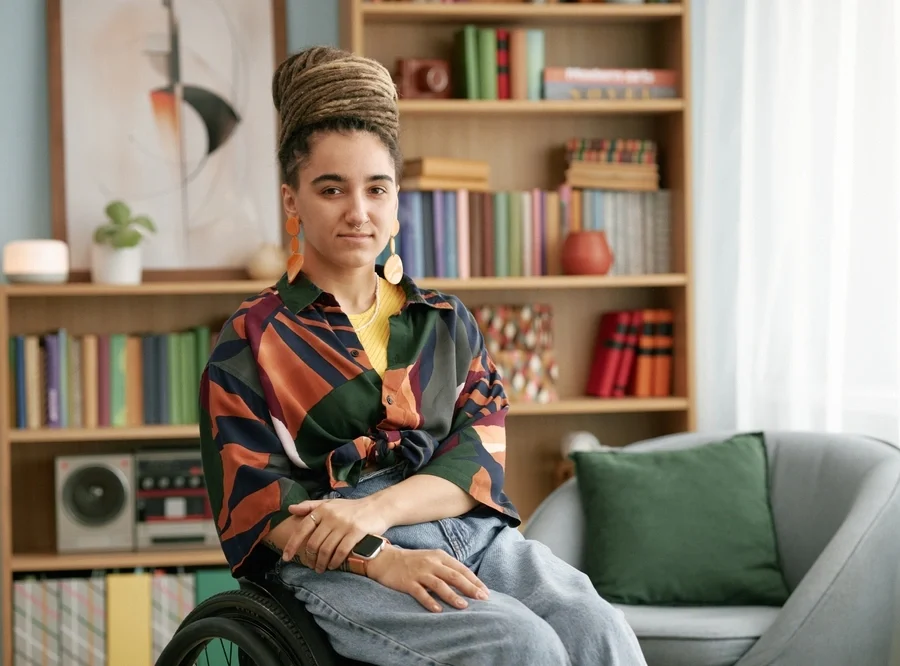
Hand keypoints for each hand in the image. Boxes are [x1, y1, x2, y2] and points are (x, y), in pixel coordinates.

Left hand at [284, 497, 388, 572]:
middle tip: (311, 565)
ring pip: (326, 549)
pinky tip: (334, 566)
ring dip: (321, 562)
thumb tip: (290, 509)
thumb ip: (309, 506)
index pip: (302, 528)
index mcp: (322, 509)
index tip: (286, 557)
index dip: (292, 544)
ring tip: (321, 568)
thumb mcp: (330, 504)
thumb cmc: (351, 508)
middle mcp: (331, 516)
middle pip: (314, 543)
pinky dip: (335, 561)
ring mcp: (344, 524)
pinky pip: (341, 551)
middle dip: (310, 558)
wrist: (378, 507)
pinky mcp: (356, 532)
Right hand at [367, 546, 490, 612]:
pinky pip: (420, 593)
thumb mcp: (432, 559)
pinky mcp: (407, 582)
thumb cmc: (413, 561)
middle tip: (482, 599)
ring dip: (452, 595)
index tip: (486, 592)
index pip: (461, 569)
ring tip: (464, 606)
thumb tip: (467, 583)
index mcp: (440, 556)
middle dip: (470, 587)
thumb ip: (447, 568)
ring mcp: (419, 572)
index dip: (474, 580)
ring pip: (439, 584)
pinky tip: (438, 610)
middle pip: (454, 576)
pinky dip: (430, 601)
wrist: (386, 559)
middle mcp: (431, 563)